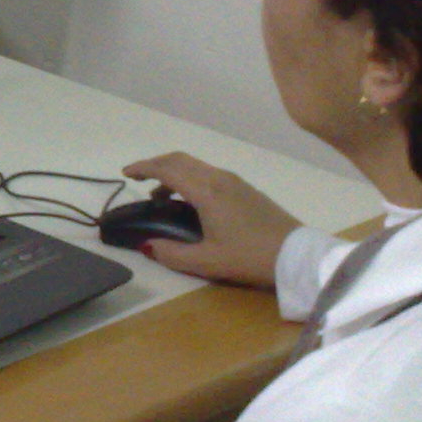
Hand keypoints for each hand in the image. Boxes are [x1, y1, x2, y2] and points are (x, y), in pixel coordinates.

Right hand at [117, 151, 302, 288]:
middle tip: (138, 179)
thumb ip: (172, 254)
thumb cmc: (250, 257)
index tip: (125, 174)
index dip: (143, 168)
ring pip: (196, 166)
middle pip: (180, 160)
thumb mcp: (207, 262)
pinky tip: (190, 202)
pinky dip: (190, 179)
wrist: (296, 255)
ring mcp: (235, 182)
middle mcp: (219, 179)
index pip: (167, 169)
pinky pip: (209, 174)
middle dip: (155, 165)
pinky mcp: (245, 189)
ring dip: (173, 173)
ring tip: (161, 197)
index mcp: (206, 192)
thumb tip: (148, 245)